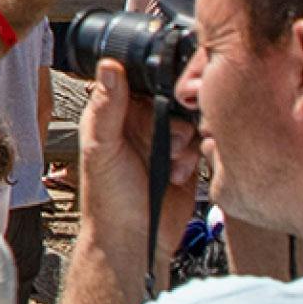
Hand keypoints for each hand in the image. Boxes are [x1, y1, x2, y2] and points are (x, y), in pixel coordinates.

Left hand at [74, 55, 198, 275]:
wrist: (134, 239)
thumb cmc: (108, 198)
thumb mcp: (103, 147)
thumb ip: (109, 106)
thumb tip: (108, 64)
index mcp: (114, 115)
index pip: (138, 82)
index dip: (154, 86)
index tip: (162, 96)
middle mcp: (138, 125)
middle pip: (169, 100)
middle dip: (174, 117)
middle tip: (167, 139)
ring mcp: (162, 143)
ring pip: (188, 121)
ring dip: (184, 140)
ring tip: (171, 161)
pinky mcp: (184, 161)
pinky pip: (200, 144)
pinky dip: (194, 157)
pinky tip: (179, 174)